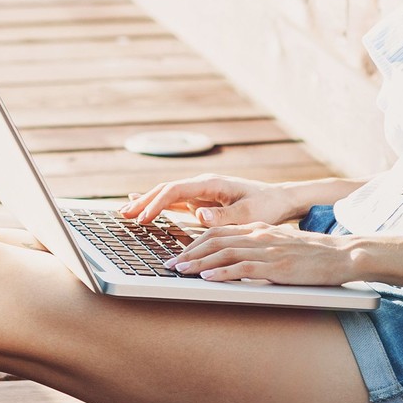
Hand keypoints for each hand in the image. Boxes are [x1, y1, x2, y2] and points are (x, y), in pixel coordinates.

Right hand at [120, 175, 298, 228]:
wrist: (280, 199)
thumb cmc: (267, 206)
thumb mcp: (250, 214)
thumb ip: (225, 215)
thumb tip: (199, 215)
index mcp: (211, 184)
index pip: (175, 190)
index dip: (156, 203)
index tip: (143, 218)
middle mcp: (202, 185)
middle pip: (165, 189)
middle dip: (143, 201)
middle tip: (122, 214)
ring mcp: (200, 192)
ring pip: (166, 195)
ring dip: (145, 203)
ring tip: (124, 212)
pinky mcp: (201, 201)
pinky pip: (174, 202)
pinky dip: (157, 205)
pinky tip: (142, 207)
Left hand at [170, 223, 357, 285]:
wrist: (343, 254)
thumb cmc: (314, 255)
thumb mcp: (282, 245)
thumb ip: (259, 248)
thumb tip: (237, 259)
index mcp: (260, 229)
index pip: (219, 232)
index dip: (195, 242)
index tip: (180, 254)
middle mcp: (260, 235)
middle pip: (215, 239)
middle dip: (189, 252)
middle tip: (170, 264)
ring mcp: (268, 250)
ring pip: (224, 253)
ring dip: (199, 263)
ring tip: (181, 271)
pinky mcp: (277, 266)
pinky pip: (244, 268)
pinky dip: (222, 273)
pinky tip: (208, 279)